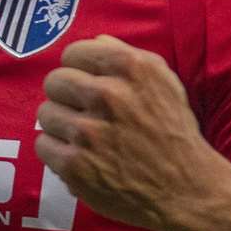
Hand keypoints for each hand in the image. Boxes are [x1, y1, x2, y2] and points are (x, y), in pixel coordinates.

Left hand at [34, 35, 230, 230]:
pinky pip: (43, 145)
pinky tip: (79, 156)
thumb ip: (126, 55)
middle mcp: (109, 95)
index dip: (77, 69)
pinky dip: (57, 152)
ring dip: (60, 125)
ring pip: (45, 113)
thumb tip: (95, 41)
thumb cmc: (173, 132)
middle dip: (66, 96)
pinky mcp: (76, 165)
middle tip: (82, 112)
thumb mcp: (163, 82)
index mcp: (130, 68)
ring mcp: (89, 132)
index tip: (85, 83)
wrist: (187, 190)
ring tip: (83, 137)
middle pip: (54, 81)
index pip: (72, 53)